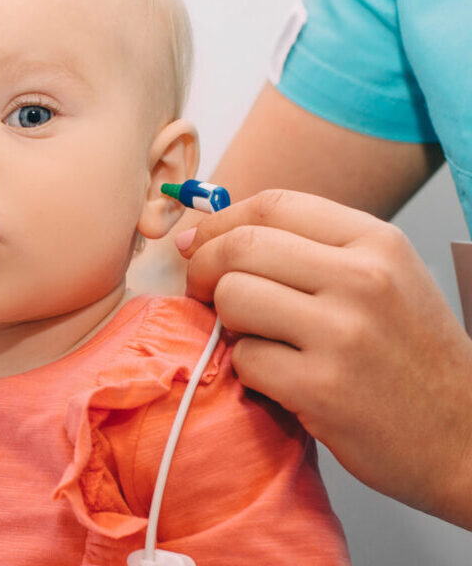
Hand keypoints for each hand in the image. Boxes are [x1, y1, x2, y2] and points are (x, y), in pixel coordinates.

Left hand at [178, 189, 471, 528]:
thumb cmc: (411, 358)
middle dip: (203, 269)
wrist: (465, 439)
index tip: (197, 244)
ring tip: (257, 339)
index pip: (272, 205)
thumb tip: (205, 234)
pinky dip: (248, 371)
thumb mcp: (384, 281)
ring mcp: (343, 333)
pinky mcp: (322, 388)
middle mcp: (363, 279)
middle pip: (240, 247)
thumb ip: (310, 250)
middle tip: (203, 293)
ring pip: (233, 298)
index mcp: (377, 243)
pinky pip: (244, 359)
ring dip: (228, 322)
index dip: (219, 223)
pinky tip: (280, 380)